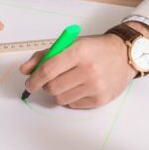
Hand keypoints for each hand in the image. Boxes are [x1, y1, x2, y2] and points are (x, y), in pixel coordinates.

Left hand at [19, 34, 135, 108]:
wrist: (124, 55)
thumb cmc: (94, 49)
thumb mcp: (70, 44)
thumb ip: (45, 56)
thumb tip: (25, 70)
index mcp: (79, 51)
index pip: (48, 70)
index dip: (34, 79)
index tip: (29, 83)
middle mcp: (88, 69)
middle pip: (52, 87)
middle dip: (46, 86)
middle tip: (50, 80)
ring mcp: (96, 86)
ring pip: (61, 99)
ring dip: (58, 92)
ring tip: (67, 82)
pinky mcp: (101, 99)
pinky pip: (73, 105)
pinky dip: (70, 98)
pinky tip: (79, 87)